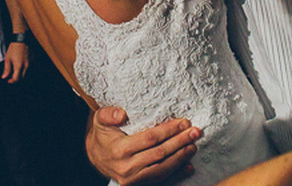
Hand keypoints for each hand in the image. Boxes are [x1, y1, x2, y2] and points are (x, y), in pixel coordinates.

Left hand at [2, 41, 28, 83]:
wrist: (21, 40)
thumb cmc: (14, 48)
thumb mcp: (7, 59)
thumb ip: (6, 69)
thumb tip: (4, 77)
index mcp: (19, 66)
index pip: (16, 78)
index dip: (12, 81)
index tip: (8, 81)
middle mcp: (25, 66)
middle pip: (22, 77)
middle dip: (16, 79)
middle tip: (11, 77)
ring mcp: (29, 63)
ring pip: (25, 73)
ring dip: (20, 75)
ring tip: (15, 71)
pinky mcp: (32, 60)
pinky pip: (28, 68)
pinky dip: (23, 70)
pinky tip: (19, 66)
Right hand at [86, 106, 200, 184]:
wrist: (95, 156)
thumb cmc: (103, 134)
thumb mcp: (100, 119)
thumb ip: (108, 114)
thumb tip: (121, 113)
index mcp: (119, 149)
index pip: (149, 139)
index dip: (168, 130)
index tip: (183, 122)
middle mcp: (126, 167)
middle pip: (159, 154)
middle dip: (180, 142)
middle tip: (195, 132)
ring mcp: (132, 180)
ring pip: (162, 169)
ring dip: (180, 158)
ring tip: (193, 146)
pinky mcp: (138, 185)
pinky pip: (160, 181)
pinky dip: (176, 174)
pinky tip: (188, 166)